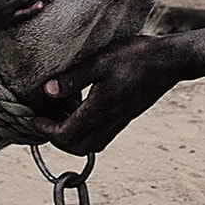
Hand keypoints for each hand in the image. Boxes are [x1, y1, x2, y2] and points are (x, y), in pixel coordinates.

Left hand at [30, 36, 174, 152]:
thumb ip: (73, 78)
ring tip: (61, 114)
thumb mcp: (100, 61)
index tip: (34, 118)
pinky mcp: (126, 117)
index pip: (66, 135)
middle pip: (77, 147)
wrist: (170, 61)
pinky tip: (82, 108)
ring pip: (90, 144)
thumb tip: (47, 90)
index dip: (46, 130)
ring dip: (71, 137)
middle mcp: (110, 122)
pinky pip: (101, 135)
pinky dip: (85, 130)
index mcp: (100, 110)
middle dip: (56, 139)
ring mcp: (120, 121)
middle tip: (45, 120)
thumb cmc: (136, 57)